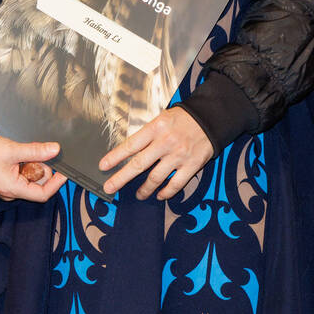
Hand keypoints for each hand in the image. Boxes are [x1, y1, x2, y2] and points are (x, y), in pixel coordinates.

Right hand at [0, 135, 67, 201]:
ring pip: (30, 179)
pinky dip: (25, 165)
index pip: (42, 194)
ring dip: (32, 165)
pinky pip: (22, 175)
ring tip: (22, 153)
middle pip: (37, 185)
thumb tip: (55, 150)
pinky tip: (18, 155)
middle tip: (35, 154)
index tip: (64, 171)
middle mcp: (10, 192)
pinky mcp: (6, 180)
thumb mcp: (12, 150)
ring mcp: (8, 187)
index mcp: (12, 189)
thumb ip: (35, 151)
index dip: (56, 183)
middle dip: (41, 169)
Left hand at [99, 107, 214, 199]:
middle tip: (109, 188)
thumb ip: (147, 134)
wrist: (210, 118)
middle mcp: (165, 142)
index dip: (115, 157)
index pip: (130, 145)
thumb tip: (129, 151)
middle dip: (121, 178)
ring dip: (144, 189)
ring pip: (156, 178)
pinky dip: (166, 192)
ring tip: (139, 195)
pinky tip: (160, 195)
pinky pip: (176, 184)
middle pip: (139, 164)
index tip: (103, 166)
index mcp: (155, 128)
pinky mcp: (192, 165)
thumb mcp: (161, 119)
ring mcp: (179, 155)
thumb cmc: (182, 119)